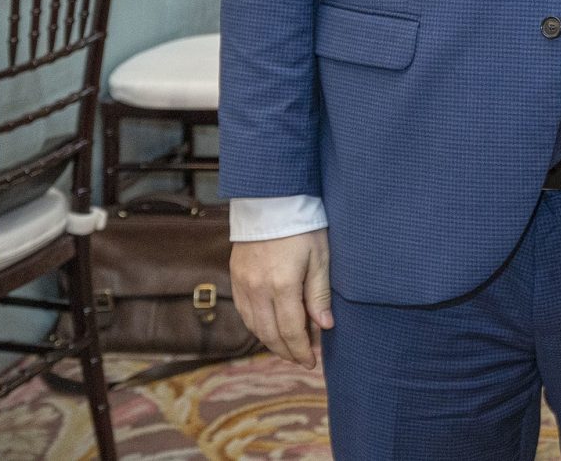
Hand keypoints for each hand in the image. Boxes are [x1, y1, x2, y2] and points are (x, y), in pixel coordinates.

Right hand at [231, 229, 333, 367]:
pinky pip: (245, 313)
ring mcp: (244, 284)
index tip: (311, 361)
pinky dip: (257, 326)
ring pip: (255, 327)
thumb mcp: (320, 257)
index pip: (291, 331)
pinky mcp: (236, 277)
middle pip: (270, 334)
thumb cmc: (303, 226)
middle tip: (302, 359)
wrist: (271, 200)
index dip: (301, 350)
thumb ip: (319, 293)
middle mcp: (258, 289)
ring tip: (289, 348)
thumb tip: (325, 326)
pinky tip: (270, 329)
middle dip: (287, 351)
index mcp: (282, 285)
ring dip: (271, 342)